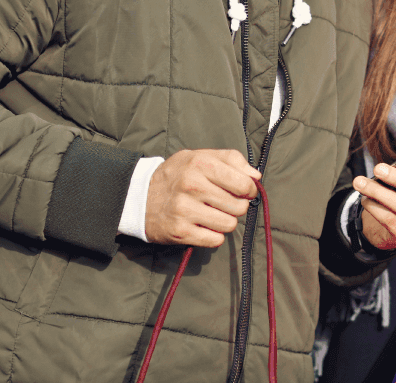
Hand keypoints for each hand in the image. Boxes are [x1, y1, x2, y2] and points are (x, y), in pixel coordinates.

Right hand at [145, 149, 260, 246]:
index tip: (244, 191)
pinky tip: (203, 226)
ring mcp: (184, 210)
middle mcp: (192, 186)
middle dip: (237, 206)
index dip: (250, 189)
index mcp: (200, 164)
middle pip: (239, 206)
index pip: (243, 183)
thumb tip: (256, 176)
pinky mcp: (180, 231)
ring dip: (225, 221)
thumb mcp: (200, 156)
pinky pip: (215, 240)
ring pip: (229, 224)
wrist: (139, 196)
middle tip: (224, 203)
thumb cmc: (177, 174)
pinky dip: (213, 235)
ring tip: (212, 214)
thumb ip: (231, 159)